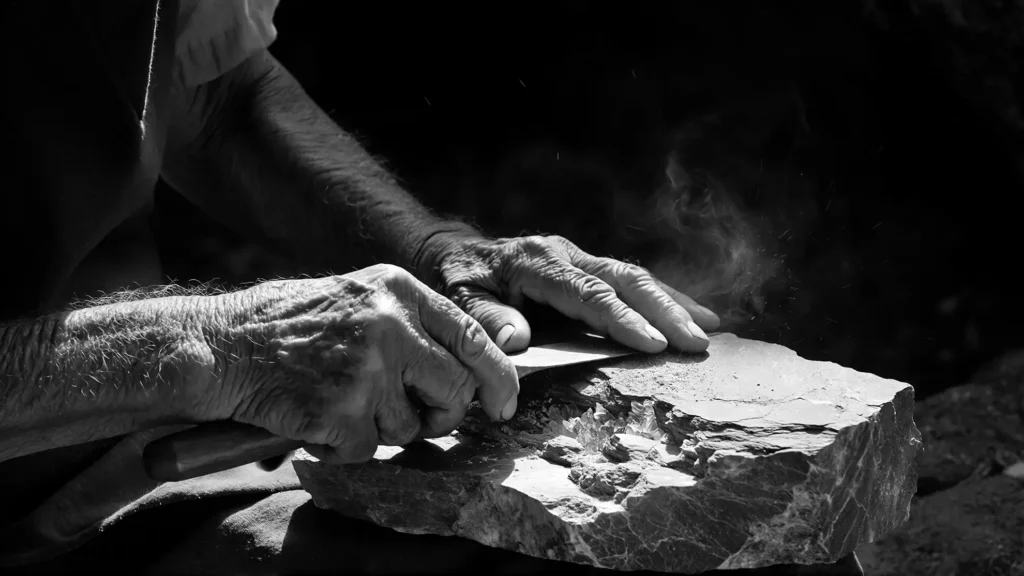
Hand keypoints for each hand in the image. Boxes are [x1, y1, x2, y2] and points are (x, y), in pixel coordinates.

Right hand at [201, 265, 518, 462]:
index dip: (498, 377)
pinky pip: (366, 450)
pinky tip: (317, 419)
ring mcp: (366, 368)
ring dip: (381, 429)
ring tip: (341, 402)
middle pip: (456, 388)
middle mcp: (390, 324)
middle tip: (420, 420)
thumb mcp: (360, 297)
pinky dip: (343, 448)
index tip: (504, 404)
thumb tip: (471, 368)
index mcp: (398, 291)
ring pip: (410, 427)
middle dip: (444, 415)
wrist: (222, 345)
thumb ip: (414, 324)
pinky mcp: (340, 410)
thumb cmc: (291, 325)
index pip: (474, 336)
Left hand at [424, 233, 719, 353]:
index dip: (622, 319)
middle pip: (624, 278)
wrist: (452, 254)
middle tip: (698, 342)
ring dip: (674, 302)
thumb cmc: (457, 283)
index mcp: (536, 261)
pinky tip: (693, 315)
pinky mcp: (587, 265)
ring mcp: (578, 255)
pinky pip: (630, 280)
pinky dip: (664, 298)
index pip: (587, 292)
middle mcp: (564, 252)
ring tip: (711, 330)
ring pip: (635, 275)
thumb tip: (517, 342)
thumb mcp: (460, 302)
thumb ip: (486, 320)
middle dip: (665, 310)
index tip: (655, 344)